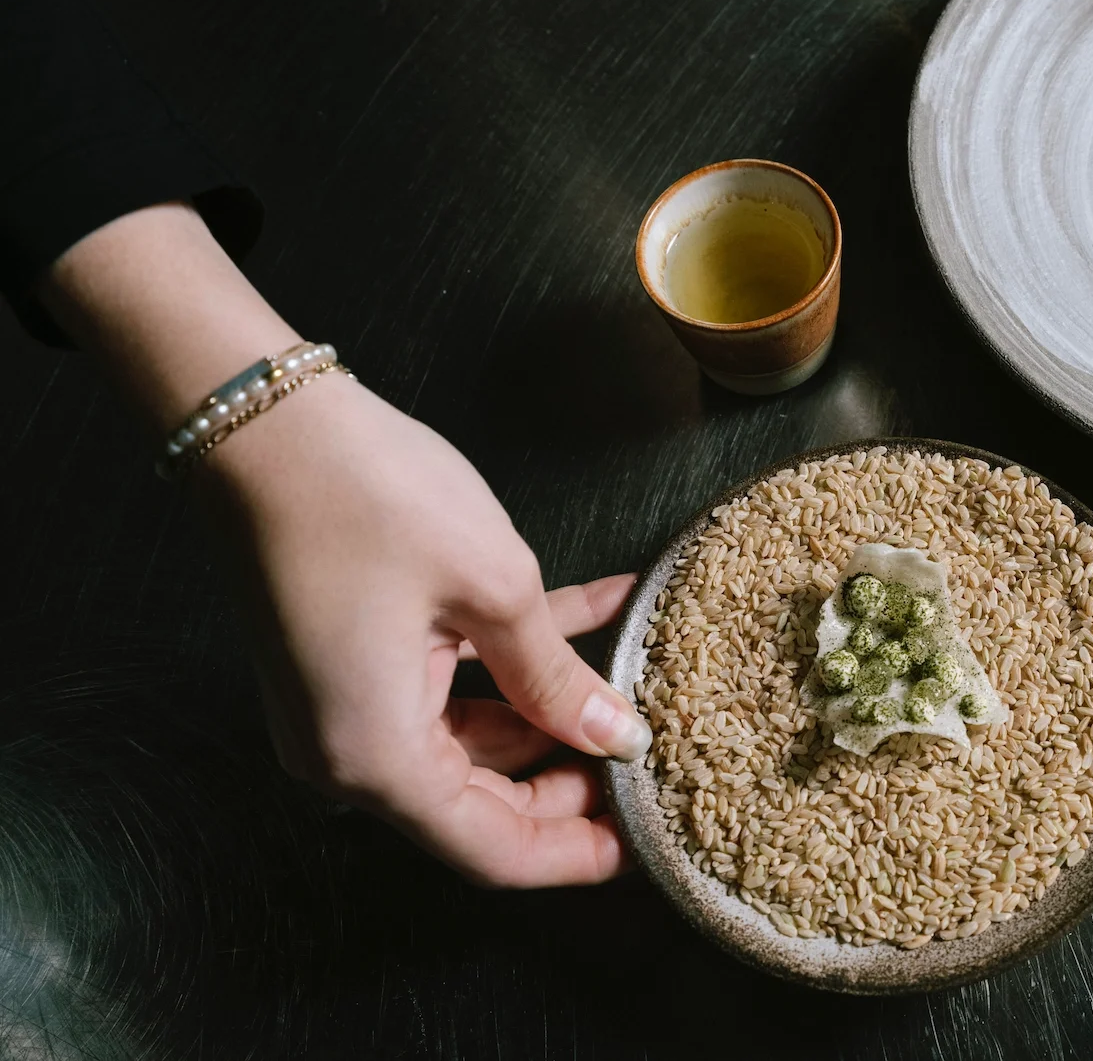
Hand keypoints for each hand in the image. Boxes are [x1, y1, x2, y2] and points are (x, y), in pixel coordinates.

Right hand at [42, 204, 646, 885]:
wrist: (262, 420)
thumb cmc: (369, 499)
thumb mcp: (495, 590)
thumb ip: (557, 678)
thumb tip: (614, 736)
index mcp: (376, 760)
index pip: (493, 850)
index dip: (575, 853)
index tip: (642, 839)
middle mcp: (348, 754)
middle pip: (481, 802)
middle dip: (570, 781)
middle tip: (649, 754)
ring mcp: (344, 706)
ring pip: (472, 740)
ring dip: (550, 710)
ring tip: (634, 676)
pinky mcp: (349, 659)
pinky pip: (448, 684)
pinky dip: (514, 659)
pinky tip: (598, 608)